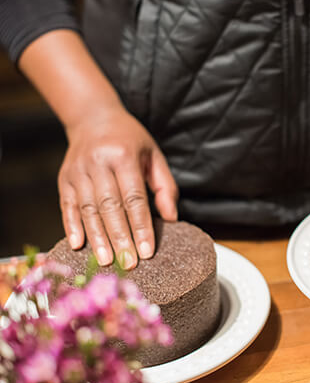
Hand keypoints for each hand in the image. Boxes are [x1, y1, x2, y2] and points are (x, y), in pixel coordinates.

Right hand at [58, 107, 177, 268]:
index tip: (146, 251)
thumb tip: (171, 218)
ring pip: (88, 209)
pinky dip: (72, 226)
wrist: (93, 118)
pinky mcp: (64, 179)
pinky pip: (67, 206)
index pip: (134, 198)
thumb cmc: (130, 141)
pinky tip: (78, 245)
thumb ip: (164, 187)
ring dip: (97, 238)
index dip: (140, 226)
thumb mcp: (154, 156)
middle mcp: (99, 162)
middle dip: (120, 238)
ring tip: (106, 261)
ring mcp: (78, 171)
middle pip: (110, 206)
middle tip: (128, 264)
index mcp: (124, 156)